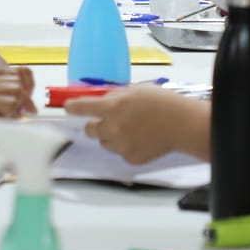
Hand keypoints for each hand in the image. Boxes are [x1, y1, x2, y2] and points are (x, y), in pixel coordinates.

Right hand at [0, 69, 33, 149]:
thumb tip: (9, 109)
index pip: (9, 75)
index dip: (18, 89)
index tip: (20, 105)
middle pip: (16, 80)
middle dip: (21, 97)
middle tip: (18, 113)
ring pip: (16, 89)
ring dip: (16, 105)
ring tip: (6, 118)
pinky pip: (10, 103)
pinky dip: (10, 114)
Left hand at [64, 86, 197, 164]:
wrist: (181, 124)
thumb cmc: (161, 102)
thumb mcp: (135, 91)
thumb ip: (115, 98)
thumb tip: (102, 103)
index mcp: (112, 107)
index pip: (83, 108)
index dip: (73, 107)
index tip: (68, 108)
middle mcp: (112, 128)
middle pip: (91, 130)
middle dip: (95, 125)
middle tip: (107, 121)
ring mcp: (121, 146)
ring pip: (105, 143)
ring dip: (111, 136)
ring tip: (131, 130)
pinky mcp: (130, 158)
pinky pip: (120, 153)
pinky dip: (126, 147)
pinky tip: (140, 140)